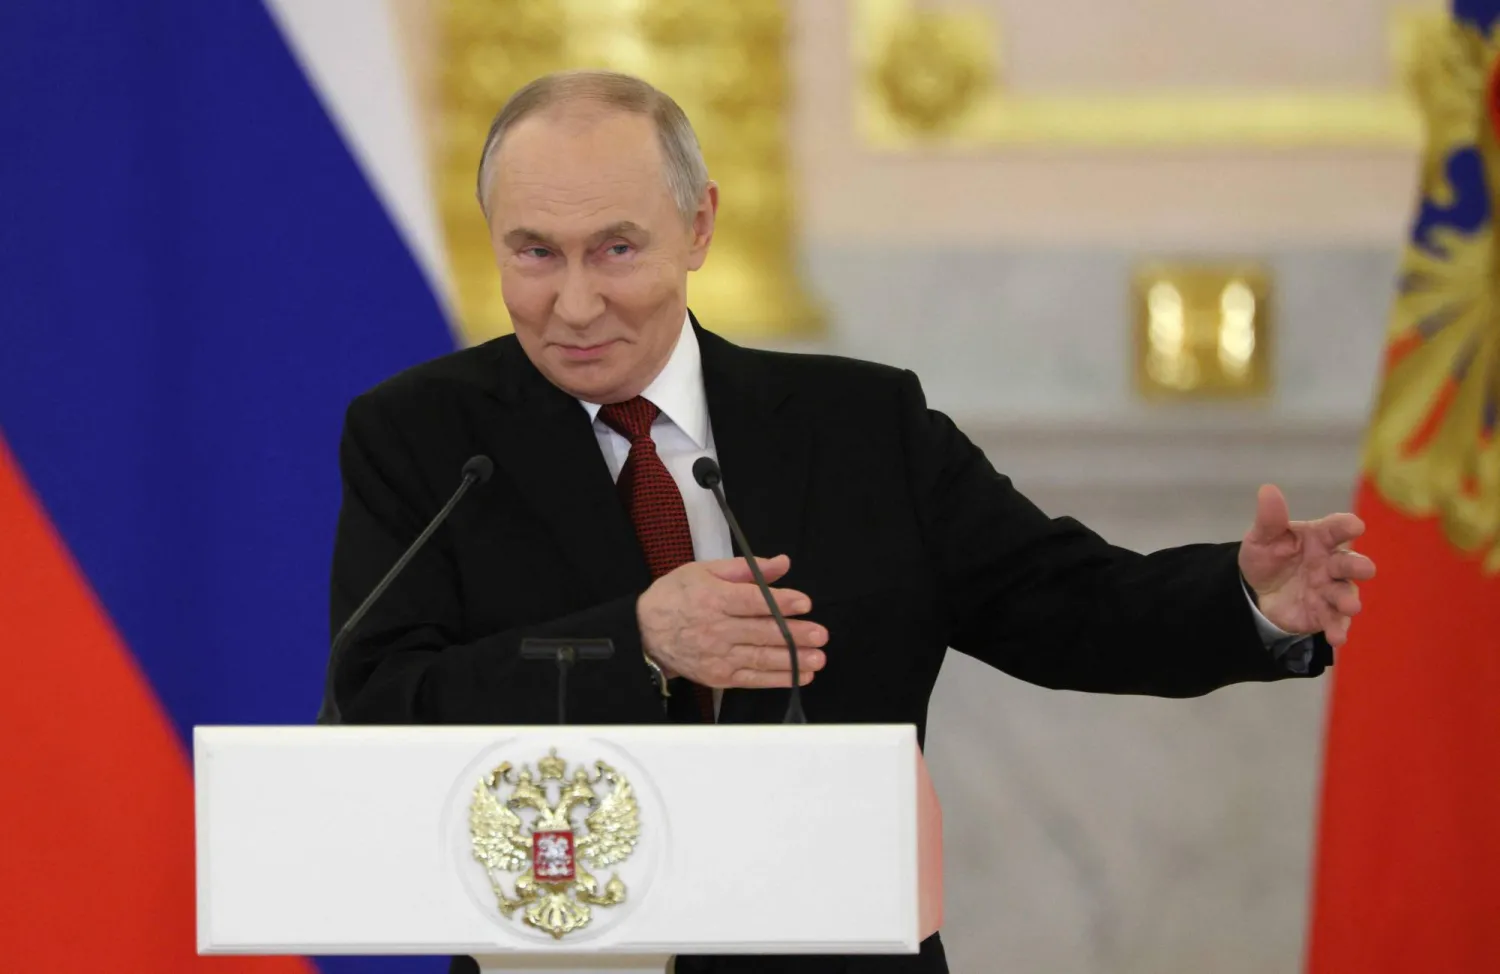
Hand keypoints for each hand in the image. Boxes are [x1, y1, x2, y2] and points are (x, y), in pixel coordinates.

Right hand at [636, 554, 827, 687]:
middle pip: (761, 632)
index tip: (805, 603)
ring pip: (761, 659)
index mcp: (714, 598)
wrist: (644, 632)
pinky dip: (778, 679)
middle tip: (820, 635)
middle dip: (795, 634)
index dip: (781, 602)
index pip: (752, 601)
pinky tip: (800, 675)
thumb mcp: (705, 571)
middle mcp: (717, 629)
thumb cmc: (677, 596)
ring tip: (818, 658)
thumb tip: (782, 563)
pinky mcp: (718, 677)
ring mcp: (718, 656)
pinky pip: (753, 680)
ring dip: (792, 660)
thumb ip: (746, 569)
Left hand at [1239, 484, 1376, 646]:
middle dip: (1358, 566)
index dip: (1345, 526)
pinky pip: (1334, 621)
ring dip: (1349, 600)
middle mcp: (1330, 563)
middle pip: (1348, 563)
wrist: (1256, 591)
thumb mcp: (1262, 538)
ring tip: (1350, 606)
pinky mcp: (1324, 613)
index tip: (1355, 526)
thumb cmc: (1268, 556)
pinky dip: (1338, 629)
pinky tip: (1337, 638)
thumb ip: (1269, 519)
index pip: (1336, 528)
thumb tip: (1268, 490)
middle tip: (1366, 569)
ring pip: (1345, 594)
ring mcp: (1329, 589)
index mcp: (1319, 538)